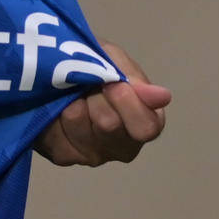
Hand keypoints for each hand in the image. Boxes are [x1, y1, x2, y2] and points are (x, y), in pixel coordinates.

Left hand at [34, 40, 170, 166]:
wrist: (54, 67)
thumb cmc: (94, 64)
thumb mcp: (115, 61)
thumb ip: (136, 80)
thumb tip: (164, 97)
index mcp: (145, 121)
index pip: (146, 128)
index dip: (128, 104)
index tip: (112, 85)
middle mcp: (124, 146)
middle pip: (110, 126)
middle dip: (96, 97)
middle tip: (89, 85)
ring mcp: (94, 155)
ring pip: (82, 130)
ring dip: (74, 104)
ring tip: (73, 95)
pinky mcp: (66, 157)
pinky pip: (59, 138)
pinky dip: (55, 116)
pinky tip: (58, 108)